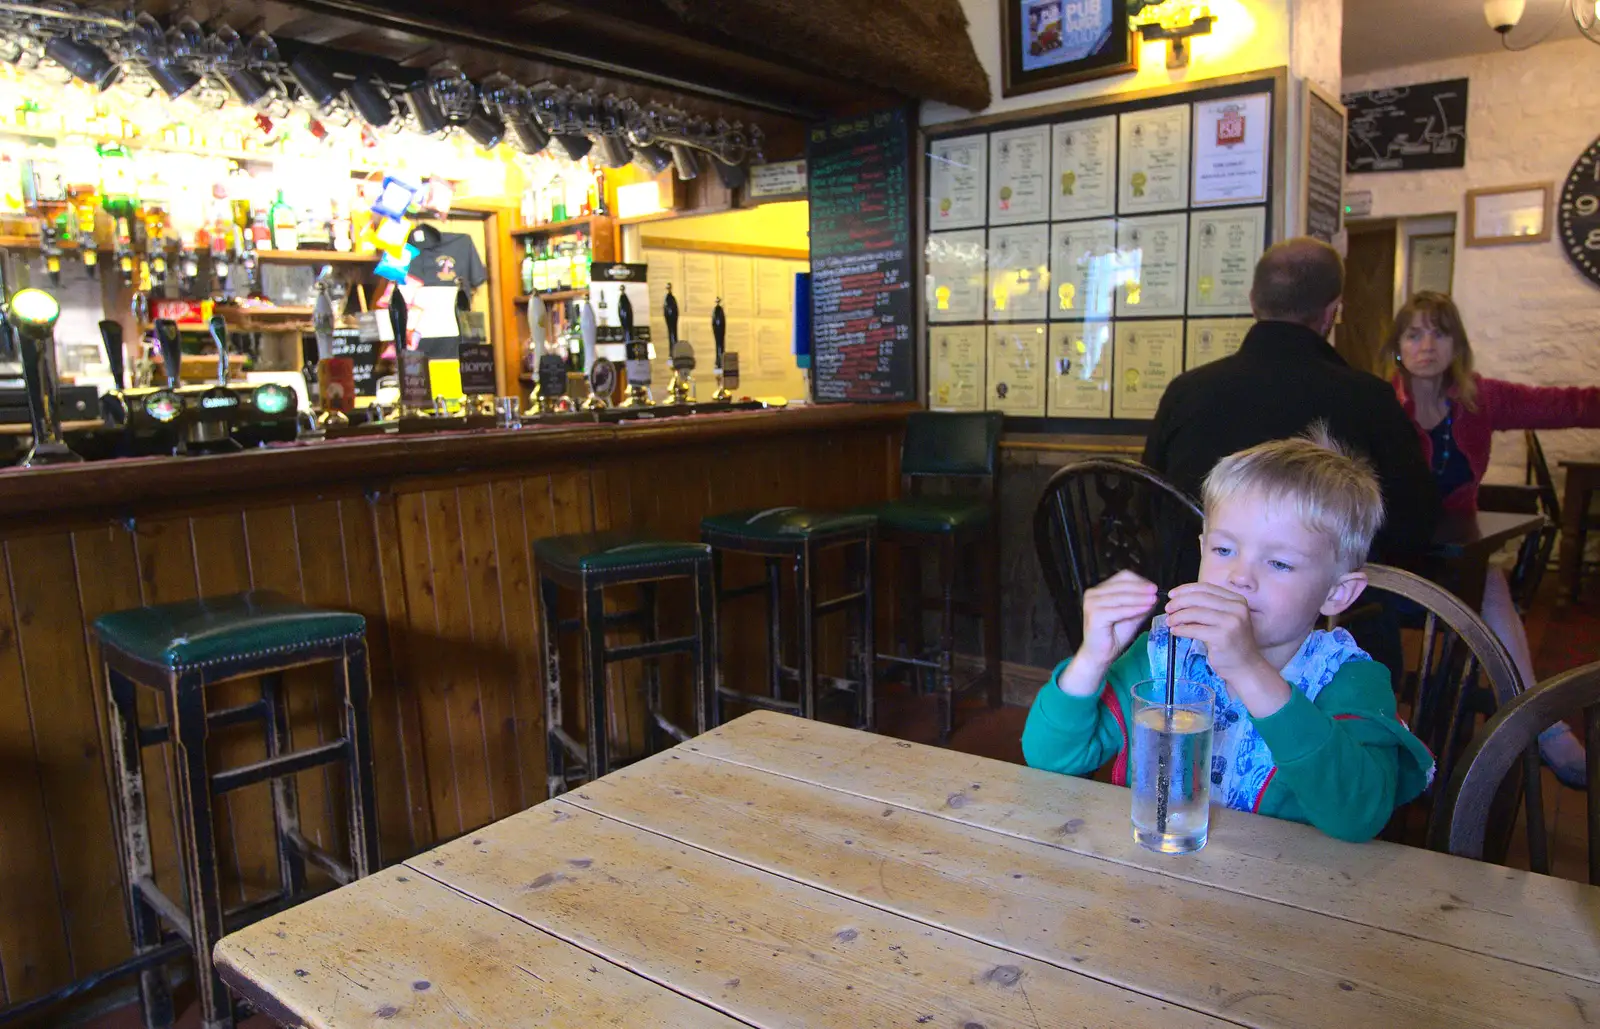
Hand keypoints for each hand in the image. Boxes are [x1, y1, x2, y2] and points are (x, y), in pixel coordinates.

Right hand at [1076, 570, 1159, 670]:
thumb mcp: (1131, 615)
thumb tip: (1154, 593)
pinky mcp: (1095, 615)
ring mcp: (1091, 604)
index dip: (1139, 581)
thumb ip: (1140, 604)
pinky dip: (1133, 609)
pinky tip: (1145, 609)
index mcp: (1100, 591)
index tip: (1153, 588)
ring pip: (1121, 597)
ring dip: (1139, 598)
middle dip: (1141, 589)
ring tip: (1153, 600)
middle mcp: (1092, 594)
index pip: (1122, 577)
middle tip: (1156, 591)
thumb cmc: (1113, 636)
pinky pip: (1119, 610)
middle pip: (1122, 585)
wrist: (1100, 655)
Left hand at [1165, 583, 1288, 715]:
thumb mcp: (1224, 619)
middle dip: (1179, 602)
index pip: (1206, 587)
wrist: (1245, 666)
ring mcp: (1231, 622)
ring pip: (1195, 613)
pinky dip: (1181, 630)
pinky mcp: (1222, 637)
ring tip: (1169, 622)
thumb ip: (1208, 607)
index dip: (1185, 589)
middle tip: (1168, 609)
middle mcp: (1236, 608)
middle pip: (1199, 598)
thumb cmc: (1231, 642)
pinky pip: (1194, 629)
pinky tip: (1175, 632)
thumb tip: (1178, 600)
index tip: (1172, 595)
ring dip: (1177, 616)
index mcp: (1237, 600)